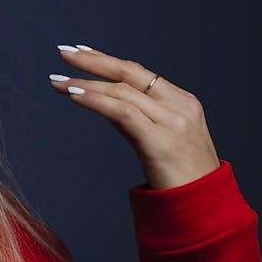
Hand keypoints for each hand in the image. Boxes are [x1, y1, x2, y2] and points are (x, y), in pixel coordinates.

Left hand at [48, 44, 220, 189]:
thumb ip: (134, 117)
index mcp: (182, 101)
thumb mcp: (159, 138)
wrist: (203, 210)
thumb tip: (100, 99)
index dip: (107, 59)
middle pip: (130, 74)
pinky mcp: (161, 143)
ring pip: (123, 92)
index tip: (81, 51)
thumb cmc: (180, 177)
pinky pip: (123, 113)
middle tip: (63, 52)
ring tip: (58, 82)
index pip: (139, 72)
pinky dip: (96, 101)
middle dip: (94, 61)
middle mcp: (180, 107)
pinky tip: (74, 96)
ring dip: (85, 84)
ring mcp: (173, 123)